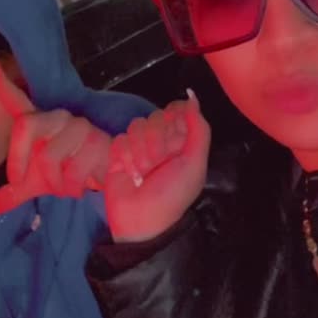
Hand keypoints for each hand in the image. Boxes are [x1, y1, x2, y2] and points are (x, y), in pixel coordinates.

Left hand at [0, 58, 111, 213]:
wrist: (108, 177)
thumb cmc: (69, 172)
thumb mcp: (39, 183)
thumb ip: (16, 192)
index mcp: (39, 123)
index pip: (17, 101)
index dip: (2, 84)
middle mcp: (56, 118)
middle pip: (26, 126)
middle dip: (19, 161)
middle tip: (20, 183)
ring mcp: (78, 127)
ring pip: (49, 157)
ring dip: (53, 183)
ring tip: (64, 188)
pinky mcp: (97, 141)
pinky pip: (72, 172)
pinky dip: (71, 188)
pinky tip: (82, 186)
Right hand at [104, 90, 210, 242]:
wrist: (141, 221)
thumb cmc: (172, 195)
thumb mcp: (194, 163)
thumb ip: (199, 128)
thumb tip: (193, 96)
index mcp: (184, 141)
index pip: (178, 110)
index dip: (174, 118)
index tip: (174, 135)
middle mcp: (162, 141)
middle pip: (156, 116)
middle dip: (155, 140)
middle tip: (157, 164)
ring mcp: (139, 147)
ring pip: (136, 125)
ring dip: (140, 151)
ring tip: (142, 173)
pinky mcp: (119, 154)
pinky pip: (120, 138)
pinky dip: (124, 156)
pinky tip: (129, 174)